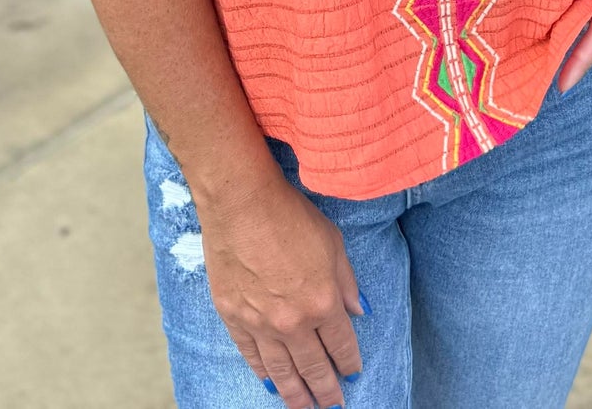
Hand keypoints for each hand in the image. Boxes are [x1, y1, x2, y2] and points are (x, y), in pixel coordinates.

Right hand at [195, 169, 364, 407]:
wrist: (241, 203)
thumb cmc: (290, 215)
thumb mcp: (332, 242)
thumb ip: (346, 281)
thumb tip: (358, 310)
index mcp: (324, 303)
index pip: (342, 345)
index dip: (349, 363)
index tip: (352, 374)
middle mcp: (294, 322)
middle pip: (314, 368)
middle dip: (326, 390)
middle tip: (333, 406)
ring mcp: (261, 324)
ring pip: (282, 372)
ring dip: (296, 395)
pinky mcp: (234, 318)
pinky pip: (252, 356)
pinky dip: (263, 373)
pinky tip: (270, 383)